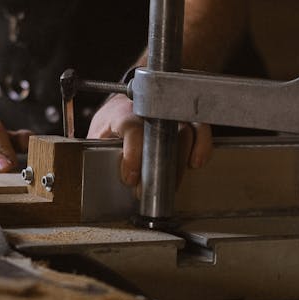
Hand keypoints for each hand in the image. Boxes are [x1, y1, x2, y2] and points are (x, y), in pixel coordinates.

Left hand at [86, 94, 211, 188]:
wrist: (120, 110)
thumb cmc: (109, 126)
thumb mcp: (97, 139)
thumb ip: (101, 154)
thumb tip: (107, 175)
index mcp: (120, 112)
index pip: (131, 127)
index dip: (133, 153)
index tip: (131, 177)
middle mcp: (147, 109)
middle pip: (162, 132)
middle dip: (159, 166)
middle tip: (148, 190)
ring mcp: (167, 111)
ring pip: (184, 129)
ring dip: (180, 161)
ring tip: (171, 183)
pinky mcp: (183, 117)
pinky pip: (198, 127)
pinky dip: (201, 145)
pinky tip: (195, 162)